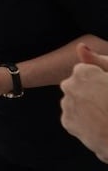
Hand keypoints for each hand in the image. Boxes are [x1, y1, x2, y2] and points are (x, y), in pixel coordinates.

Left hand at [60, 44, 107, 162]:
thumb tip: (80, 46)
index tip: (107, 87)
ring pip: (74, 101)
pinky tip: (98, 124)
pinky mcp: (66, 122)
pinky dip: (82, 121)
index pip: (84, 72)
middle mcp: (69, 86)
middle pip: (77, 86)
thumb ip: (97, 60)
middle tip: (106, 102)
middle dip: (89, 92)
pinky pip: (73, 117)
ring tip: (104, 114)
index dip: (99, 80)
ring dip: (85, 106)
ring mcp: (66, 105)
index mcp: (83, 72)